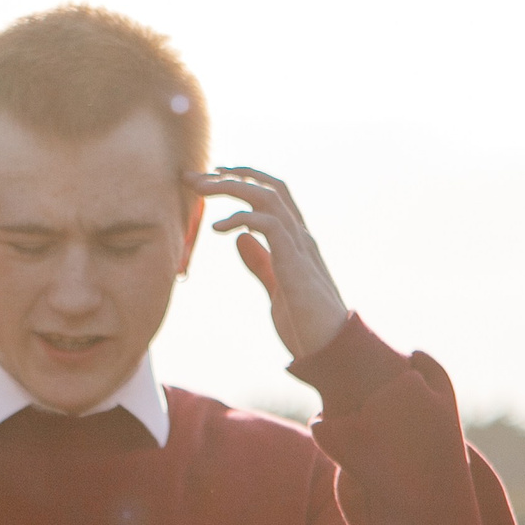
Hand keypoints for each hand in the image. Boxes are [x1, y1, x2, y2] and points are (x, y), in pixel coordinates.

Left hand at [189, 166, 349, 361]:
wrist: (330, 350)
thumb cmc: (306, 323)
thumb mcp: (276, 287)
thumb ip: (261, 262)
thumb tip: (240, 239)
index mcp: (296, 241)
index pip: (273, 194)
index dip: (245, 179)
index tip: (214, 174)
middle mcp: (301, 236)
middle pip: (268, 188)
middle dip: (230, 176)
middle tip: (194, 177)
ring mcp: (301, 247)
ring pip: (269, 198)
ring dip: (232, 188)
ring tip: (201, 190)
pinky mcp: (295, 262)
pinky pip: (270, 225)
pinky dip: (241, 219)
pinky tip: (217, 229)